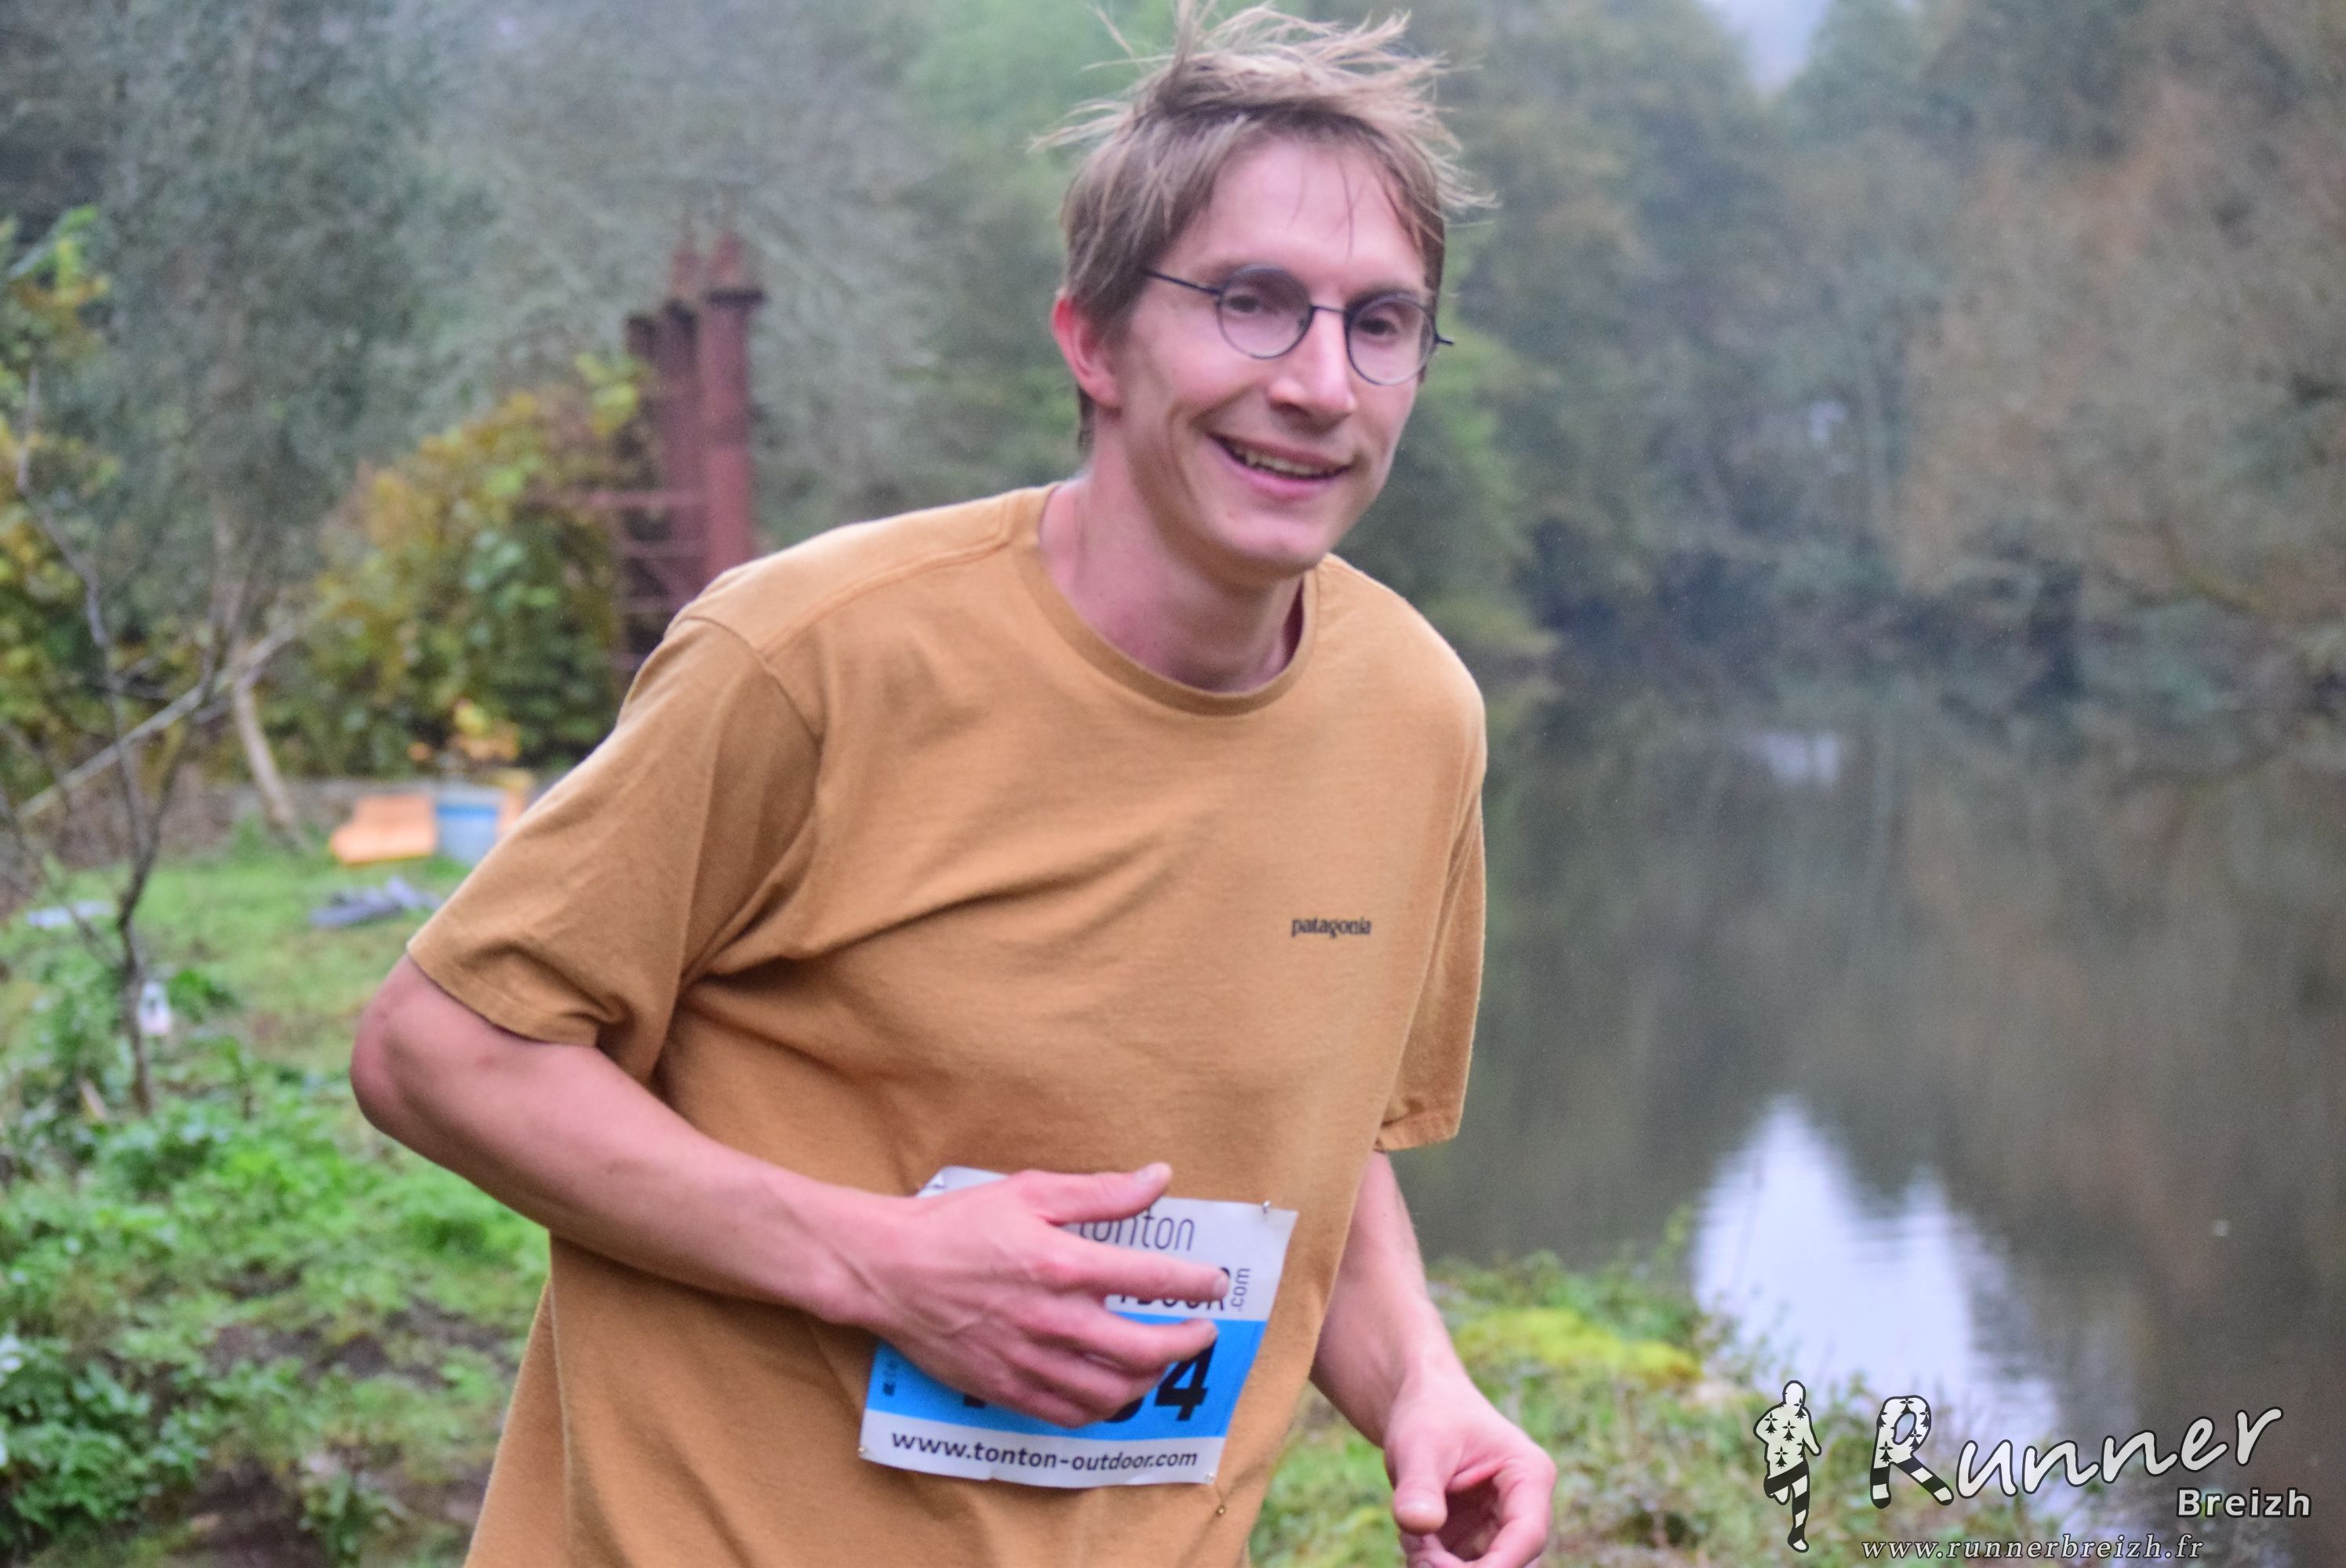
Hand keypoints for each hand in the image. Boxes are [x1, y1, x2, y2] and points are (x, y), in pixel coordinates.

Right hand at [836, 1163, 1228, 1428]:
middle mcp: (1052, 1319)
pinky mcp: (1006, 1388)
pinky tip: (1113, 1391)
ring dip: (1150, 1379)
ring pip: (1112, 1391)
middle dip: (1187, 1342)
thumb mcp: (1028, 1191)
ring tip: (1161, 1361)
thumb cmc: (956, 1224)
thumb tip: (1158, 1178)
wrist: (887, 1270)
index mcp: (1062, 1264)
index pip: (1151, 1281)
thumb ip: (1099, 1192)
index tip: (1215, 1283)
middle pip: (1144, 1348)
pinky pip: (1070, 1414)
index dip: (1196, 1284)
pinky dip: (1103, 1408)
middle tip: (1202, 1330)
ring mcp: (1029, 1361)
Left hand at [1385, 1369, 1555, 1567]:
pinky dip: (1432, 1562)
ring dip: (1442, 1566)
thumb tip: (1415, 1524)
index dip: (1498, 1565)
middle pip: (1510, 1561)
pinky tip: (1413, 1536)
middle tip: (1417, 1553)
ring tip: (1411, 1536)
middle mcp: (1524, 1506)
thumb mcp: (1419, 1444)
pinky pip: (1460, 1567)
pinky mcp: (1478, 1539)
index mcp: (1529, 1474)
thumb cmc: (1429, 1414)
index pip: (1527, 1533)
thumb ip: (1419, 1486)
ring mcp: (1501, 1526)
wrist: (1420, 1407)